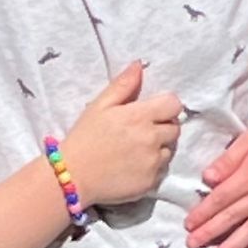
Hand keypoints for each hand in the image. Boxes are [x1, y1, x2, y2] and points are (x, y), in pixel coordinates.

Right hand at [64, 61, 182, 207]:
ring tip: (137, 150)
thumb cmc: (84, 138)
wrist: (72, 177)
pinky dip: (153, 167)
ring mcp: (153, 162)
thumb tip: (139, 65)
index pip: (174, 105)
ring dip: (159, 148)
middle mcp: (151, 138)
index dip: (166, 106)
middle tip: (142, 132)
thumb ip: (123, 85)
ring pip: (170, 150)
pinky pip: (162, 170)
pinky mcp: (151, 182)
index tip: (153, 111)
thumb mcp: (99, 106)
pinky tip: (134, 166)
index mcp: (140, 116)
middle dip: (163, 127)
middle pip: (175, 128)